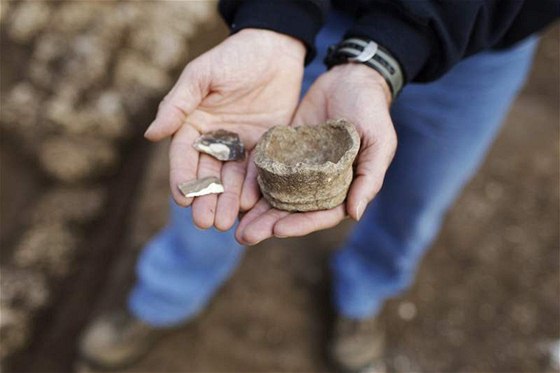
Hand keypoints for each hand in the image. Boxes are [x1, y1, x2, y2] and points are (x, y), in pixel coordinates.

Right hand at [144, 29, 304, 230]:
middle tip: (205, 223)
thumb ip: (178, 104)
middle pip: (208, 174)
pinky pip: (257, 171)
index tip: (182, 201)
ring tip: (224, 224)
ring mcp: (240, 145)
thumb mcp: (201, 76)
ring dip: (227, 201)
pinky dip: (253, 188)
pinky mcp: (264, 146)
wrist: (275, 48)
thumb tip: (150, 135)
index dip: (182, 179)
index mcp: (194, 124)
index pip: (184, 157)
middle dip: (205, 199)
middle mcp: (216, 139)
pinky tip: (250, 206)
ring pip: (231, 178)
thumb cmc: (233, 56)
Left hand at [235, 64, 396, 243]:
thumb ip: (369, 178)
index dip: (300, 224)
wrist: (350, 77)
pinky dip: (251, 183)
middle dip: (269, 224)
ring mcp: (300, 168)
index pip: (320, 214)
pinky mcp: (284, 151)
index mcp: (343, 188)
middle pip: (293, 211)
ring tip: (235, 224)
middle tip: (244, 236)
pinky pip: (266, 170)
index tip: (277, 230)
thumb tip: (354, 214)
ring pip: (276, 196)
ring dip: (256, 211)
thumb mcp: (379, 141)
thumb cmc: (371, 110)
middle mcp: (319, 184)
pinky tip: (234, 192)